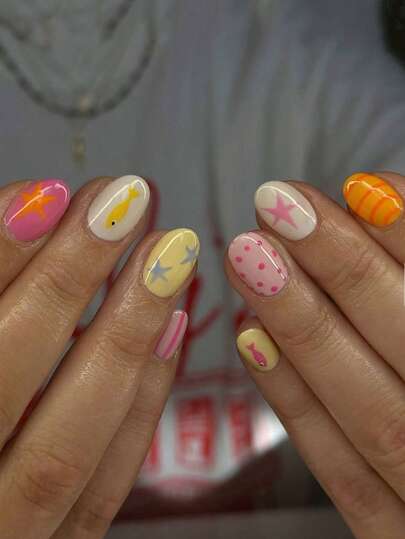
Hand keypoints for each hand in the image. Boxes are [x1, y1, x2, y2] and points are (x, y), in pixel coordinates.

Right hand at [0, 176, 197, 537]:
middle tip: (124, 202)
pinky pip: (105, 484)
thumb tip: (30, 215)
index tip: (47, 193)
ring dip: (126, 336)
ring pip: (67, 442)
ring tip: (169, 255)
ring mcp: (10, 533)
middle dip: (68, 281)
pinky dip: (142, 404)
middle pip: (8, 380)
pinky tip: (172, 331)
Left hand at [226, 172, 404, 538]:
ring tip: (248, 258)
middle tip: (280, 206)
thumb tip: (376, 201)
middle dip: (346, 272)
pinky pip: (344, 477)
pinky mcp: (394, 537)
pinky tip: (251, 339)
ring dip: (303, 328)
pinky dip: (296, 405)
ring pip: (373, 414)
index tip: (358, 186)